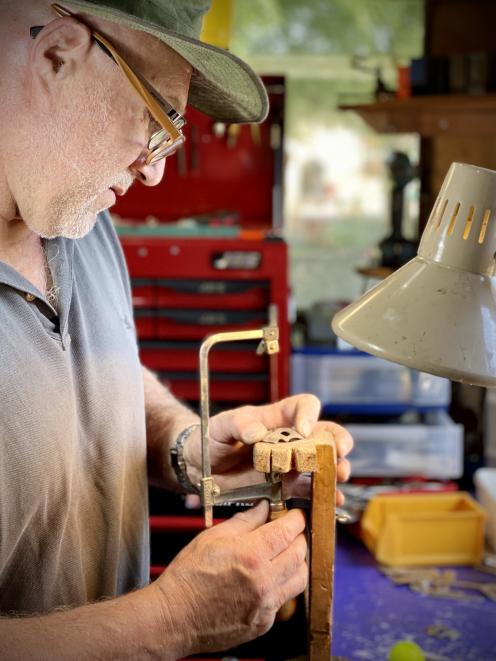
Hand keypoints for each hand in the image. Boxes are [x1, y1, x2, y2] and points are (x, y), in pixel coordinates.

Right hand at [153, 501, 307, 655]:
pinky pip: (284, 600)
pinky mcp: (263, 623)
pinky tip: (268, 579)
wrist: (174, 618)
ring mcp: (265, 605)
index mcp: (251, 555)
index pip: (288, 531)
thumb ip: (244, 521)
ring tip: (285, 554)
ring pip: (299, 579)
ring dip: (297, 563)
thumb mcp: (212, 537)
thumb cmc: (187, 579)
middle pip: (300, 554)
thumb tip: (262, 508)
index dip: (296, 519)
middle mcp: (263, 582)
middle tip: (291, 532)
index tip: (295, 515)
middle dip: (299, 538)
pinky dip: (282, 586)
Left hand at [183, 394, 352, 504]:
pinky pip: (310, 491)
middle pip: (324, 434)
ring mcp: (291, 464)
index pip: (303, 406)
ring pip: (323, 463)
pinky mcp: (287, 487)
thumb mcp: (220, 427)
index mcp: (277, 418)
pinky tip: (329, 502)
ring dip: (335, 469)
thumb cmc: (212, 439)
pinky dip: (322, 497)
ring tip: (338, 477)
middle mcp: (290, 439)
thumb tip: (257, 432)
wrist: (201, 468)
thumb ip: (237, 424)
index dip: (309, 414)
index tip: (304, 430)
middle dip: (337, 442)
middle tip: (340, 453)